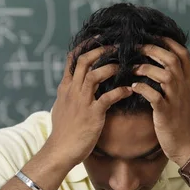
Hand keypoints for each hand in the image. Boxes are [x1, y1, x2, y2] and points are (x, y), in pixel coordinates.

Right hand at [47, 46, 131, 167]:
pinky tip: (129, 90)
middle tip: (115, 46)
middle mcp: (72, 91)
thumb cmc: (63, 132)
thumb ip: (67, 94)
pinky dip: (120, 92)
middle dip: (99, 51)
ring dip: (110, 67)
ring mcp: (82, 102)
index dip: (85, 47)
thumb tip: (69, 86)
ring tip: (123, 65)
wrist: (60, 151)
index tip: (97, 39)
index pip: (72, 60)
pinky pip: (108, 98)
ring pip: (94, 75)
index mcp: (65, 88)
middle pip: (83, 62)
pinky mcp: (93, 114)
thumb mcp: (60, 108)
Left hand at [131, 39, 189, 165]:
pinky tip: (132, 87)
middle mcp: (186, 87)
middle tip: (137, 47)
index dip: (168, 42)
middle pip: (171, 59)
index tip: (153, 36)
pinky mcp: (166, 112)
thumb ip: (186, 83)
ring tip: (131, 68)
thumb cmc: (187, 124)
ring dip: (145, 68)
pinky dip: (142, 88)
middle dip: (152, 50)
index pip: (182, 54)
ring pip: (164, 74)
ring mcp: (177, 99)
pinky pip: (153, 95)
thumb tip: (178, 70)